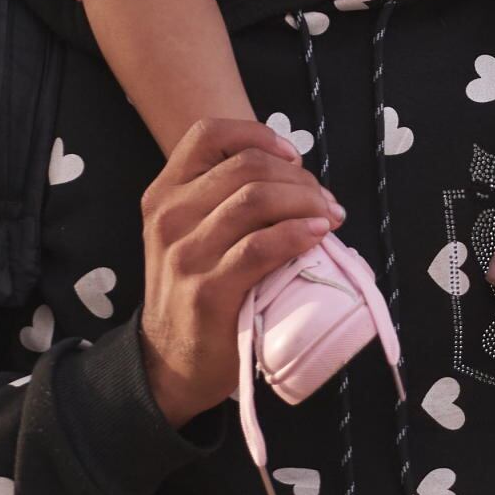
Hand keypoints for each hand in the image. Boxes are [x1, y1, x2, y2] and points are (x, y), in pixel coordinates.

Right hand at [136, 118, 344, 422]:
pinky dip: (297, 233)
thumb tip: (295, 177)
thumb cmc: (197, 290)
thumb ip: (225, 200)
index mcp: (165, 193)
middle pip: (246, 167)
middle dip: (298, 178)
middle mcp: (169, 216)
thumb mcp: (194, 234)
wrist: (173, 360)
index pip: (208, 134)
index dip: (258, 135)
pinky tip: (317, 234)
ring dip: (306, 202)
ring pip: (256, 199)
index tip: (293, 158)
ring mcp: (185, 253)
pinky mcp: (207, 289)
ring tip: (330, 217)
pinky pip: (260, 247)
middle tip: (326, 201)